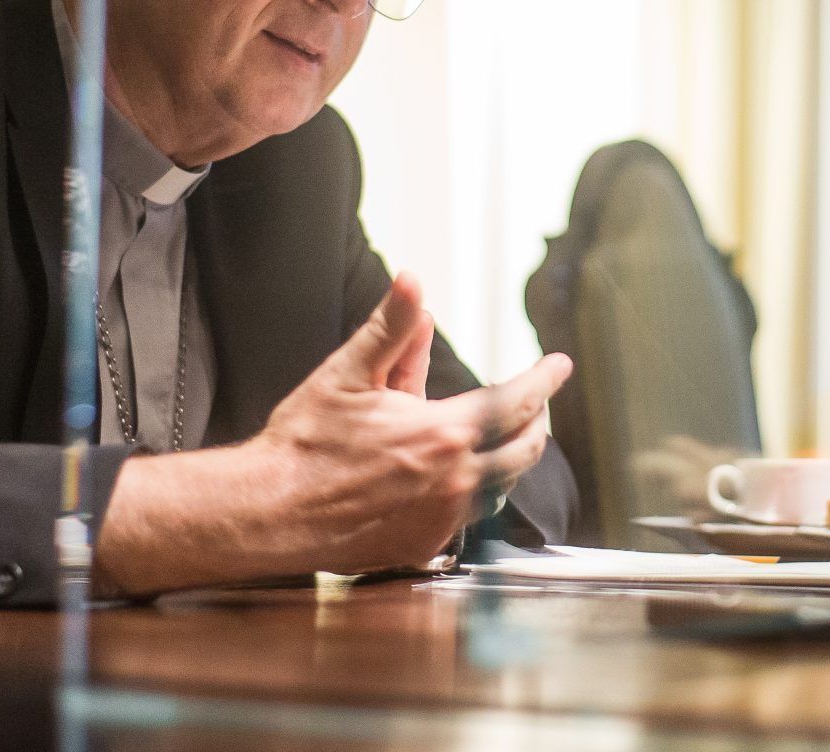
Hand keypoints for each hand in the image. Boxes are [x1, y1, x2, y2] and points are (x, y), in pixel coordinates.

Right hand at [248, 272, 570, 572]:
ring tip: (508, 437)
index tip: (559, 365)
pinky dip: (477, 493)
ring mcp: (442, 518)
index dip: (544, 380)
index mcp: (443, 432)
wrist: (270, 511)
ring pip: (502, 486)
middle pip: (526, 449)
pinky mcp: (425, 546)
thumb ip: (391, 328)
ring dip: (512, 458)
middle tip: (538, 401)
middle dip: (538, 420)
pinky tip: (463, 480)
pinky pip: (470, 518)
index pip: (517, 401)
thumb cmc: (305, 442)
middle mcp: (455, 480)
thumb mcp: (348, 373)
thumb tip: (413, 283)